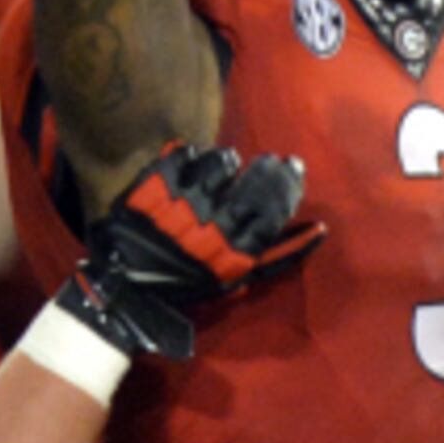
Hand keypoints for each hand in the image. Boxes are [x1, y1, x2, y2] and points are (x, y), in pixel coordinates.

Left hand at [54, 143, 322, 362]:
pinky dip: (192, 156)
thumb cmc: (186, 285)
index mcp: (233, 254)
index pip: (275, 209)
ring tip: (227, 166)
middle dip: (268, 169)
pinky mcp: (152, 187)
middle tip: (272, 162)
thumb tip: (319, 230)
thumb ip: (277, 257)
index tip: (293, 170)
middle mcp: (211, 228)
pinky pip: (183, 156)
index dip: (288, 186)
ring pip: (220, 164)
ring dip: (227, 162)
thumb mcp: (235, 281)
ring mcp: (180, 204)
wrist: (124, 286)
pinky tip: (193, 164)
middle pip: (254, 184)